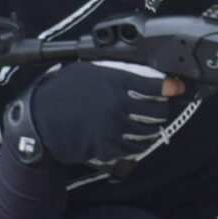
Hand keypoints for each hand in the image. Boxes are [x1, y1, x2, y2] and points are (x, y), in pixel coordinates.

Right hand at [6, 63, 185, 168]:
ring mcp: (114, 128)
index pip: (153, 85)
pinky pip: (135, 148)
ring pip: (149, 131)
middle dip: (162, 109)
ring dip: (152, 127)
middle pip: (157, 111)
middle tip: (160, 106)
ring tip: (147, 123)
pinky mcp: (109, 147)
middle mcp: (118, 105)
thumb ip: (114, 71)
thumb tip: (136, 71)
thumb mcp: (87, 71)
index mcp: (114, 82)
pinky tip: (134, 137)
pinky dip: (138, 143)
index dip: (169, 86)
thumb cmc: (61, 92)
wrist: (41, 120)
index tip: (176, 87)